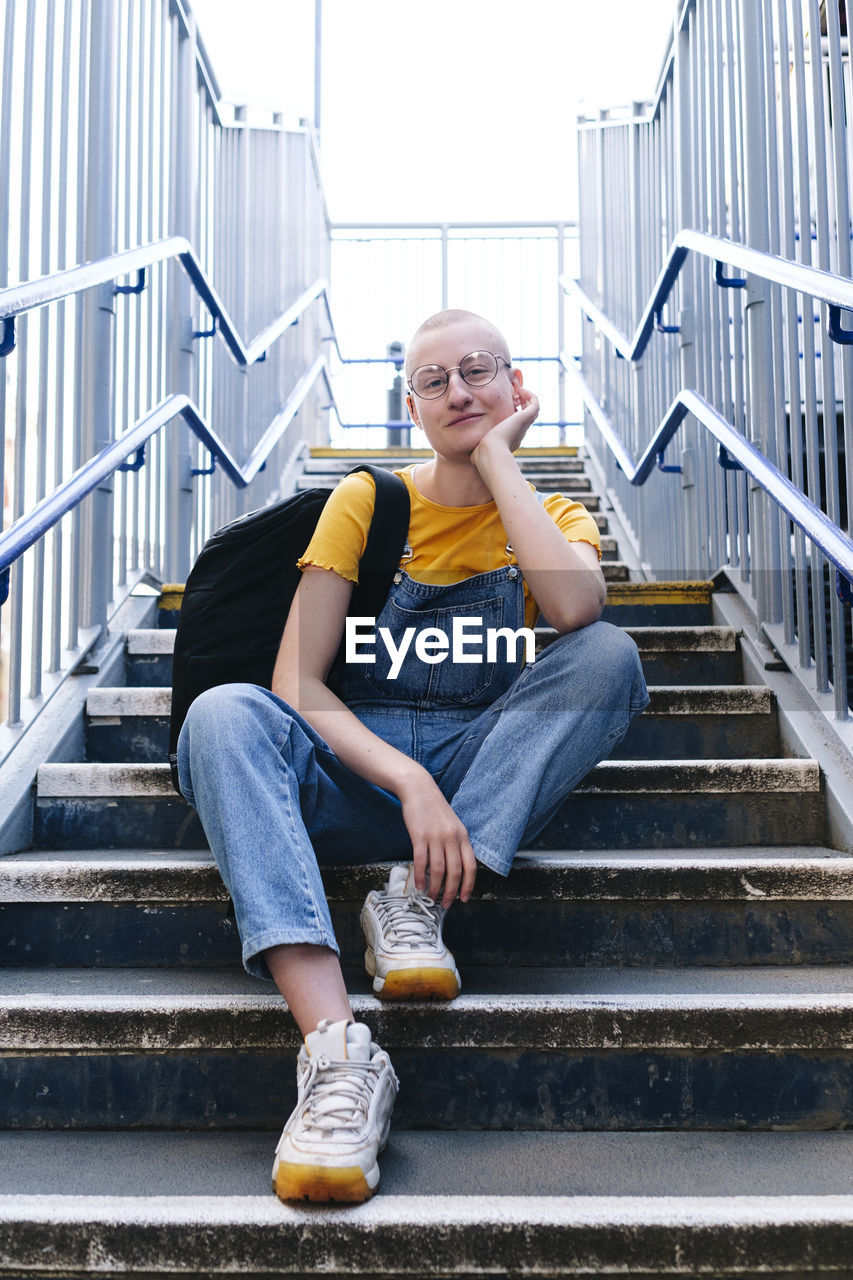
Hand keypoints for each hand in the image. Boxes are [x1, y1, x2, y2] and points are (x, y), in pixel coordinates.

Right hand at [397, 767, 476, 907]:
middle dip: (451, 892)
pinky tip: (418, 885)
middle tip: (445, 904)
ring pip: (439, 870)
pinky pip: (421, 861)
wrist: (419, 789)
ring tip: (431, 897)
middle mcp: (452, 837)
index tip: (463, 899)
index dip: (468, 885)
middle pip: (455, 872)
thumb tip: (456, 869)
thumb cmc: (435, 809)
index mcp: (463, 836)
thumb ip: (456, 844)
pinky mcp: (419, 836)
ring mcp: (436, 836)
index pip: (471, 866)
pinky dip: (420, 876)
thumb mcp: (453, 825)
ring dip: (435, 888)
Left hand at [471, 386, 539, 468]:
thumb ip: (478, 449)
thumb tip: (473, 453)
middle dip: (523, 406)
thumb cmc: (482, 455)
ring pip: (533, 410)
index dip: (514, 416)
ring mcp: (523, 425)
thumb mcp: (480, 450)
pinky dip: (530, 395)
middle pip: (527, 417)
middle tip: (514, 397)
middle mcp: (520, 432)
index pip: (516, 427)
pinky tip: (520, 390)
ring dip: (527, 399)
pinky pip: (535, 403)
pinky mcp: (525, 417)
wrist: (490, 453)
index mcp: (510, 440)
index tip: (505, 408)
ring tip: (519, 391)